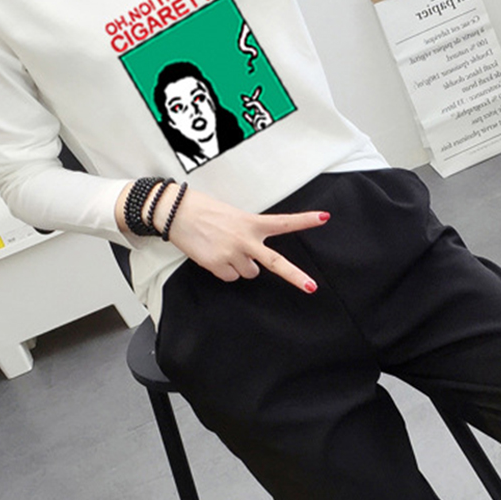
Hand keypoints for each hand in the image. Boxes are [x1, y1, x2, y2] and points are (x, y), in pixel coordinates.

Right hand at [153, 185, 327, 292]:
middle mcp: (245, 239)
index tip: (324, 217)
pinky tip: (214, 255)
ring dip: (241, 265)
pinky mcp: (217, 265)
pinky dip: (224, 270)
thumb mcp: (234, 217)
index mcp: (251, 222)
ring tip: (225, 249)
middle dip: (295, 276)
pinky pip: (230, 277)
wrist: (176, 212)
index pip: (283, 222)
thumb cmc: (205, 211)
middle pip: (275, 262)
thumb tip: (254, 261)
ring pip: (249, 273)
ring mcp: (232, 254)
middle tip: (312, 288)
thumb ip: (249, 234)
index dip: (305, 220)